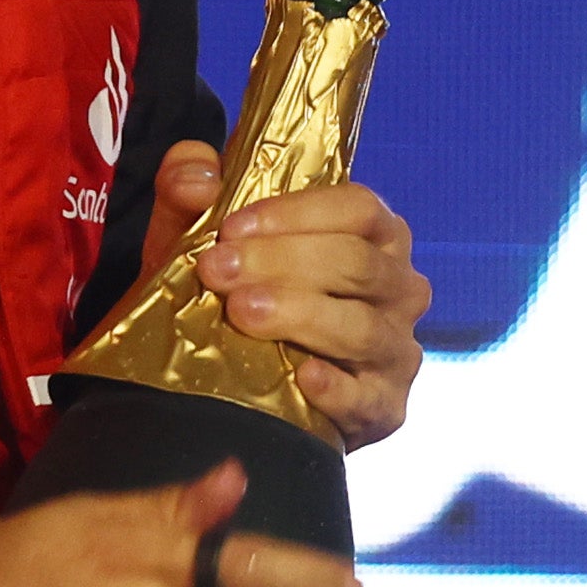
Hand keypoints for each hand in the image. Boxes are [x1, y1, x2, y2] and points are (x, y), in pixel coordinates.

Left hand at [138, 139, 430, 449]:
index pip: (358, 208)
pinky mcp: (384, 408)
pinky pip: (367, 398)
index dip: (297, 213)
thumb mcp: (199, 239)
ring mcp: (395, 350)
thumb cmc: (231, 295)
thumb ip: (188, 193)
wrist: (231, 386)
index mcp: (373, 235)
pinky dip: (336, 388)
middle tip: (219, 270)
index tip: (232, 227)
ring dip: (301, 315)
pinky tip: (303, 377)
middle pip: (358, 263)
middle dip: (284, 262)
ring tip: (242, 312)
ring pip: (362, 326)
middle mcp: (397, 288)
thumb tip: (194, 178)